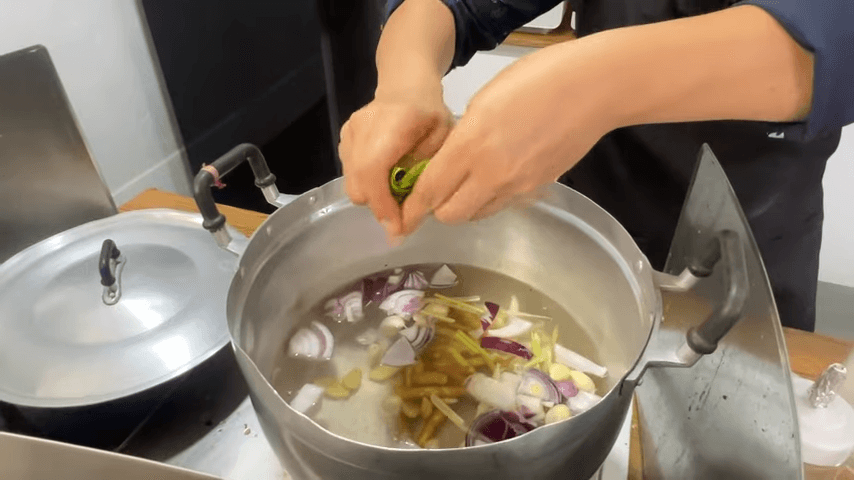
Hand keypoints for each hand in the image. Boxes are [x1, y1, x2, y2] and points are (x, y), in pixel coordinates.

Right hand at [338, 82, 453, 237]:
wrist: (406, 87)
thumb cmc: (431, 115)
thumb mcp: (443, 142)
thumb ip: (425, 176)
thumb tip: (412, 216)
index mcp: (393, 123)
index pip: (373, 170)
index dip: (383, 204)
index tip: (398, 228)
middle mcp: (363, 127)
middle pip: (358, 183)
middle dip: (379, 206)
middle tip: (402, 215)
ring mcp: (349, 132)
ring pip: (351, 183)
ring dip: (373, 197)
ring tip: (396, 194)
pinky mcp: (343, 138)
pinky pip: (349, 173)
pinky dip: (366, 184)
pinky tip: (385, 177)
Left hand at [400, 43, 614, 234]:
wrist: (594, 89)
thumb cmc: (537, 80)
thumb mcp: (484, 100)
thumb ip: (462, 137)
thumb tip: (449, 162)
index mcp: (471, 145)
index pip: (430, 190)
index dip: (413, 206)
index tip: (403, 211)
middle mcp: (492, 174)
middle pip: (450, 214)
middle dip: (437, 208)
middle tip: (436, 193)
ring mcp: (517, 186)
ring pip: (477, 214)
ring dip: (464, 206)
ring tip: (465, 185)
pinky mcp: (536, 190)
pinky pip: (502, 205)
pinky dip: (489, 201)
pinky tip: (494, 179)